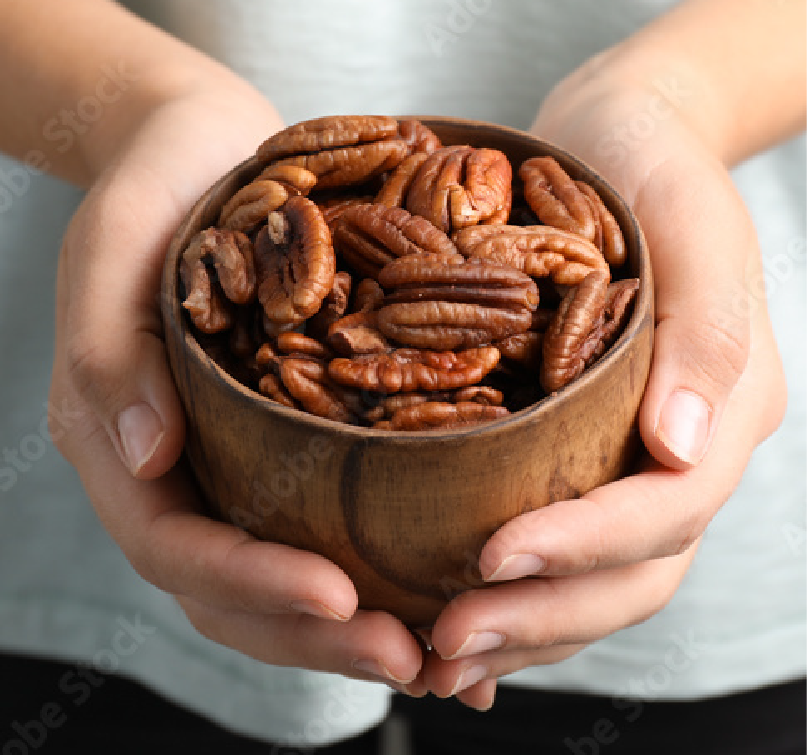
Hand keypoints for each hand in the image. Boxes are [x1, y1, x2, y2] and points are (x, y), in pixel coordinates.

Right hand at [49, 85, 423, 690]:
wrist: (203, 149)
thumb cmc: (154, 184)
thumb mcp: (113, 248)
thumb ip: (108, 355)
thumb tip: (144, 458)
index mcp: (124, 440)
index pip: (177, 546)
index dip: (251, 583)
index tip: (339, 595)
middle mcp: (181, 469)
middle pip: (236, 590)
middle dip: (316, 635)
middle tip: (408, 656)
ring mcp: (234, 461)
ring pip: (284, 574)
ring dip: (353, 624)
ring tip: (437, 647)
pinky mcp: (286, 440)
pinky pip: (325, 522)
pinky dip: (374, 568)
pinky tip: (435, 592)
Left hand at [415, 73, 786, 709]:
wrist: (620, 144)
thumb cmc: (654, 169)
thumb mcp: (693, 222)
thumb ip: (707, 333)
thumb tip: (684, 447)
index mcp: (724, 406)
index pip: (665, 509)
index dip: (584, 546)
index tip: (493, 558)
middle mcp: (683, 450)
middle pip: (631, 572)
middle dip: (544, 616)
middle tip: (449, 641)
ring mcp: (634, 460)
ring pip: (594, 582)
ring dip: (523, 630)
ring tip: (438, 657)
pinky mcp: (584, 454)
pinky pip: (558, 546)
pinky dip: (513, 596)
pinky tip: (448, 618)